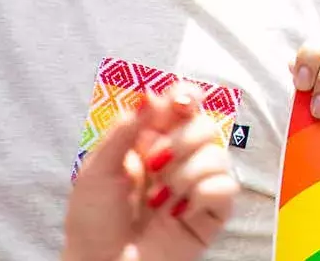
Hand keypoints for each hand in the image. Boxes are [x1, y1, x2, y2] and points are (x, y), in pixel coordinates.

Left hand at [61, 86, 239, 260]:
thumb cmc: (92, 223)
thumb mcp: (96, 172)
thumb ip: (124, 130)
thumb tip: (148, 95)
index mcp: (150, 144)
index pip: (180, 107)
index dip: (186, 98)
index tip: (180, 102)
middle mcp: (178, 160)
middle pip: (204, 125)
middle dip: (183, 140)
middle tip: (156, 163)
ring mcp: (196, 186)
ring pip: (218, 154)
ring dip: (187, 172)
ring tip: (161, 198)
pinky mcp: (211, 212)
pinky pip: (227, 187)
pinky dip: (205, 193)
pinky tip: (180, 210)